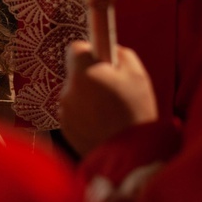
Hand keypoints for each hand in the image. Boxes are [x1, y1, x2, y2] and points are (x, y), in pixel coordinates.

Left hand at [59, 41, 157, 155]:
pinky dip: (85, 115)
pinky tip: (102, 124)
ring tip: (110, 111)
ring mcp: (64, 111)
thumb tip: (108, 48)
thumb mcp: (137, 73)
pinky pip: (74, 112)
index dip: (89, 52)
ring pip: (75, 94)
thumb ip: (119, 53)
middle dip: (91, 77)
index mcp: (85, 73)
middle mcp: (69, 90)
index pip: (75, 48)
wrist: (129, 153)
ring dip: (88, 97)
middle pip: (76, 73)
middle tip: (112, 90)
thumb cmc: (134, 110)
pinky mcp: (65, 128)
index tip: (100, 60)